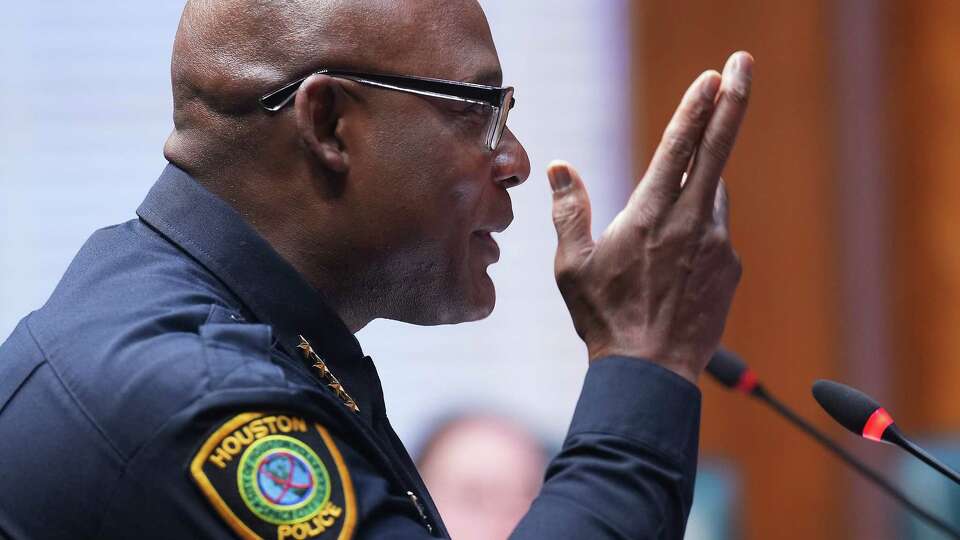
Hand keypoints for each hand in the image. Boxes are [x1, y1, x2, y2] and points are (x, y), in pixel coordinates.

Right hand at [548, 52, 752, 383]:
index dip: (696, 106)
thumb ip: (569, 210)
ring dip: (700, 188)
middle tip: (742, 63)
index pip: (680, 147)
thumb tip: (560, 167)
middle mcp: (692, 223)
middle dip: (732, 101)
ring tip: (662, 231)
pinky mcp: (730, 268)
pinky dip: (701, 231)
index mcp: (651, 216)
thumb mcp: (571, 265)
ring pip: (713, 196)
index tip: (712, 75)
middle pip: (718, 150)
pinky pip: (717, 234)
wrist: (650, 373)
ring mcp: (718, 246)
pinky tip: (675, 264)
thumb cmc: (604, 318)